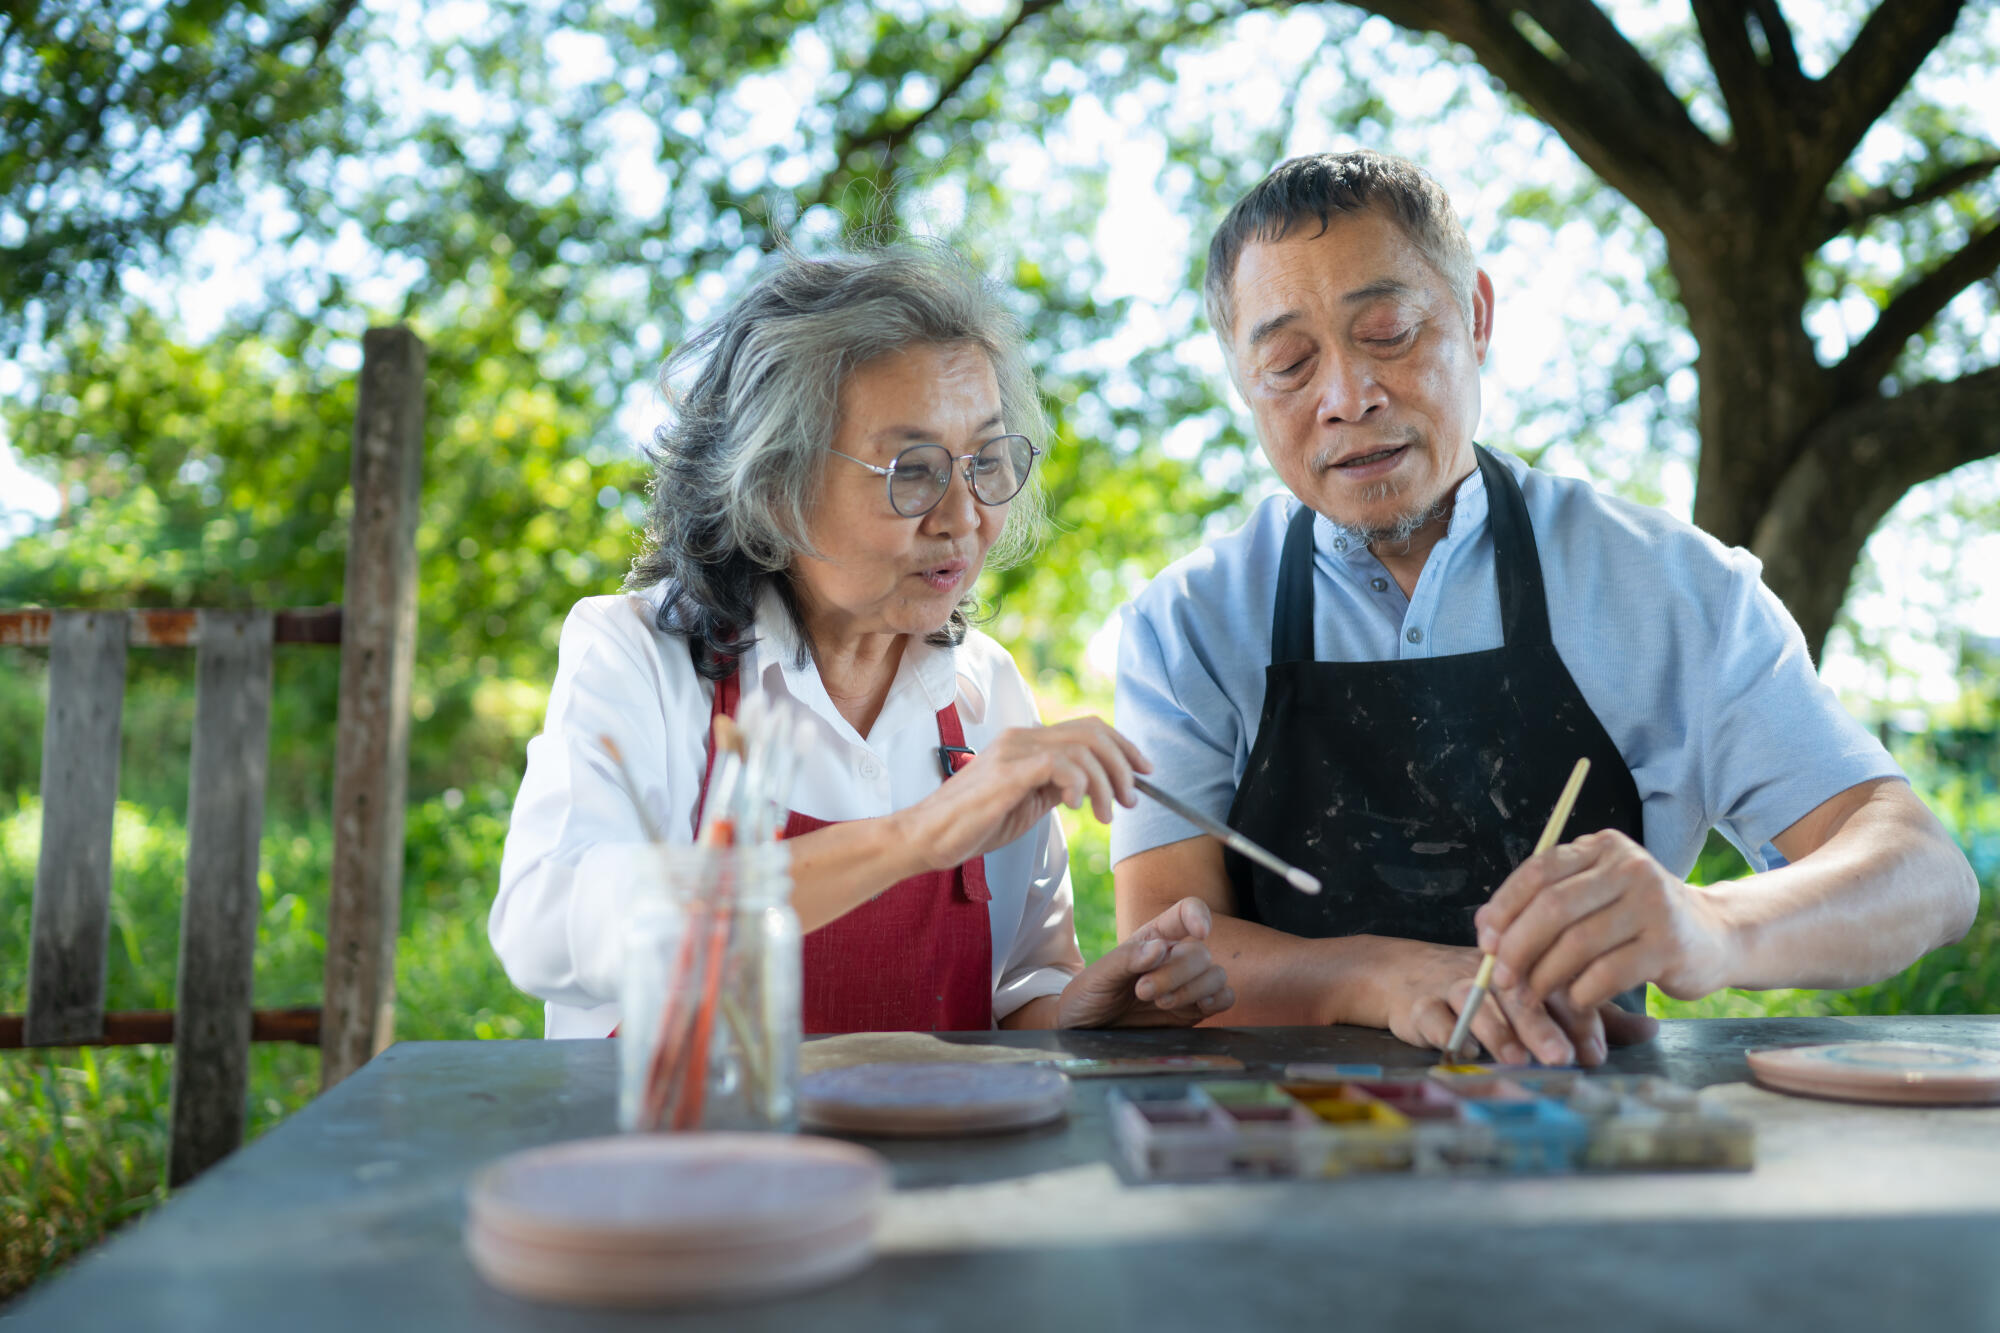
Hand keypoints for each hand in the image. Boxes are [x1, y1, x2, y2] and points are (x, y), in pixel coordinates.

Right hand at [898, 717, 1148, 871]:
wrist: (927, 838)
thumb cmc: (972, 825)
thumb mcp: (1027, 803)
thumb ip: (1055, 787)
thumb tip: (1091, 785)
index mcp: (1027, 742)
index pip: (1088, 728)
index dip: (1123, 746)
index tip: (1144, 773)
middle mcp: (1022, 737)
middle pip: (1093, 732)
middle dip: (1124, 765)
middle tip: (1131, 800)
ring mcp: (1014, 751)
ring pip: (1082, 748)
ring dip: (1107, 783)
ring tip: (1106, 815)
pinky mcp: (1008, 772)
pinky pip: (1059, 764)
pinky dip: (1080, 784)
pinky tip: (1079, 806)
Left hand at [1056, 898, 1235, 1028]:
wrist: (1086, 1030)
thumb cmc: (1089, 996)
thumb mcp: (1097, 976)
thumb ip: (1126, 959)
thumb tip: (1160, 948)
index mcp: (1153, 939)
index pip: (1186, 913)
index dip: (1199, 915)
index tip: (1199, 931)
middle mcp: (1175, 958)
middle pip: (1199, 953)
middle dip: (1175, 973)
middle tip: (1143, 991)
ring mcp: (1188, 984)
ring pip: (1215, 975)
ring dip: (1193, 989)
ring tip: (1161, 1003)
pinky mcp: (1195, 1010)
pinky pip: (1224, 998)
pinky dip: (1219, 1000)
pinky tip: (1199, 1007)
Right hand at [1378, 938, 1655, 1066]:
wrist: (1406, 977)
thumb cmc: (1487, 990)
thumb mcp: (1542, 996)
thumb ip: (1593, 1014)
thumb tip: (1651, 1028)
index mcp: (1527, 966)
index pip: (1556, 983)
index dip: (1575, 1018)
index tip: (1593, 1055)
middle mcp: (1492, 973)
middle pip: (1518, 993)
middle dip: (1540, 1026)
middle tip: (1561, 1057)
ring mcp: (1452, 986)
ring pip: (1475, 1002)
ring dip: (1496, 1030)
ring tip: (1515, 1057)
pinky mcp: (1419, 1004)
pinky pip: (1432, 1017)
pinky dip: (1447, 1033)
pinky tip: (1463, 1051)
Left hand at [1474, 829, 1733, 1009]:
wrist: (1717, 935)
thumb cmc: (1640, 919)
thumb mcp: (1598, 894)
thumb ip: (1547, 902)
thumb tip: (1485, 925)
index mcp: (1603, 848)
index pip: (1539, 870)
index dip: (1505, 907)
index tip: (1484, 940)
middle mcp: (1629, 868)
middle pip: (1553, 907)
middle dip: (1518, 946)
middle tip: (1501, 976)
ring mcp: (1653, 904)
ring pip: (1577, 943)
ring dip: (1544, 976)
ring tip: (1531, 995)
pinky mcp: (1668, 945)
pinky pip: (1606, 974)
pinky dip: (1580, 993)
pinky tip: (1574, 1001)